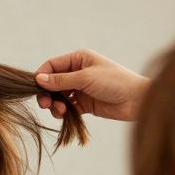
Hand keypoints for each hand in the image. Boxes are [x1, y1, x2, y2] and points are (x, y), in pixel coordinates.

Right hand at [35, 49, 149, 122]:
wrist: (137, 100)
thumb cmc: (115, 82)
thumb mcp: (86, 78)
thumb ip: (61, 80)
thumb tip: (39, 79)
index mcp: (78, 59)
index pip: (52, 66)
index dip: (42, 76)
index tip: (36, 89)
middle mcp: (78, 72)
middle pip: (53, 82)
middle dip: (47, 93)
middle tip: (45, 104)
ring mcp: (81, 88)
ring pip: (59, 96)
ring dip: (55, 104)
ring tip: (60, 110)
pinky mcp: (85, 104)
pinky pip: (67, 107)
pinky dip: (63, 112)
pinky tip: (66, 114)